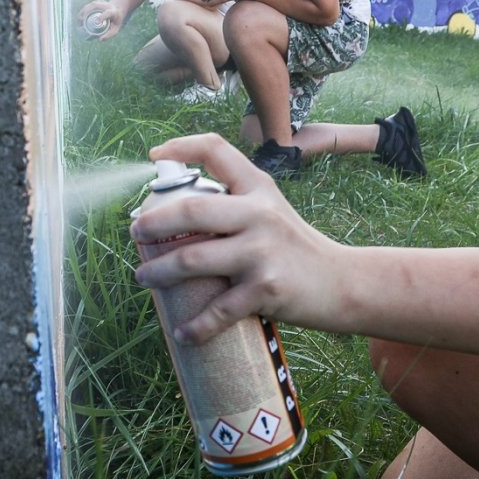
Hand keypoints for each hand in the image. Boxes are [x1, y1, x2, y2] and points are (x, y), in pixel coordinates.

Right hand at [79, 0, 120, 39]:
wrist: (117, 9)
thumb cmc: (115, 21)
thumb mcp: (116, 29)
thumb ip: (109, 34)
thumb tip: (99, 39)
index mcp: (113, 12)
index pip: (108, 13)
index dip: (101, 17)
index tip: (96, 22)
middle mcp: (107, 5)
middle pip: (96, 5)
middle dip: (87, 12)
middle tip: (81, 22)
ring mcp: (101, 2)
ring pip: (90, 5)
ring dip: (83, 12)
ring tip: (78, 21)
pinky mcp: (96, 2)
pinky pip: (88, 6)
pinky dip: (82, 11)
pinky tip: (79, 18)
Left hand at [130, 133, 349, 343]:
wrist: (343, 282)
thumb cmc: (296, 248)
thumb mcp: (270, 211)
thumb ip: (234, 206)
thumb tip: (175, 214)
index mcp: (257, 188)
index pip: (216, 150)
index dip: (181, 147)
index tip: (153, 157)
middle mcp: (258, 213)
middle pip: (191, 210)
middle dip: (152, 223)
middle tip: (135, 233)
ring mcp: (261, 252)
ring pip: (192, 259)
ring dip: (158, 272)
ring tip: (143, 277)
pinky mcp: (266, 290)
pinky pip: (217, 310)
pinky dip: (195, 325)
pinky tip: (182, 331)